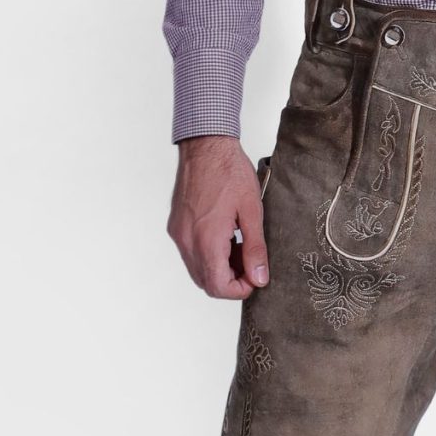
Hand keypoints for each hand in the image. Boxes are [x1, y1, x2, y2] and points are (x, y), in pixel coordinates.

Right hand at [169, 135, 268, 298]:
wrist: (206, 145)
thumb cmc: (229, 171)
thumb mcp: (252, 211)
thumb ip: (255, 248)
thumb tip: (259, 277)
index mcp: (206, 239)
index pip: (217, 286)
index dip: (239, 290)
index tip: (255, 278)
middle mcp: (187, 240)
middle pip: (206, 282)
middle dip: (230, 280)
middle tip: (251, 263)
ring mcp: (179, 233)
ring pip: (197, 269)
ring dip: (219, 268)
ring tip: (241, 247)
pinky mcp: (177, 225)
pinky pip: (191, 253)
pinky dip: (209, 254)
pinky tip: (227, 236)